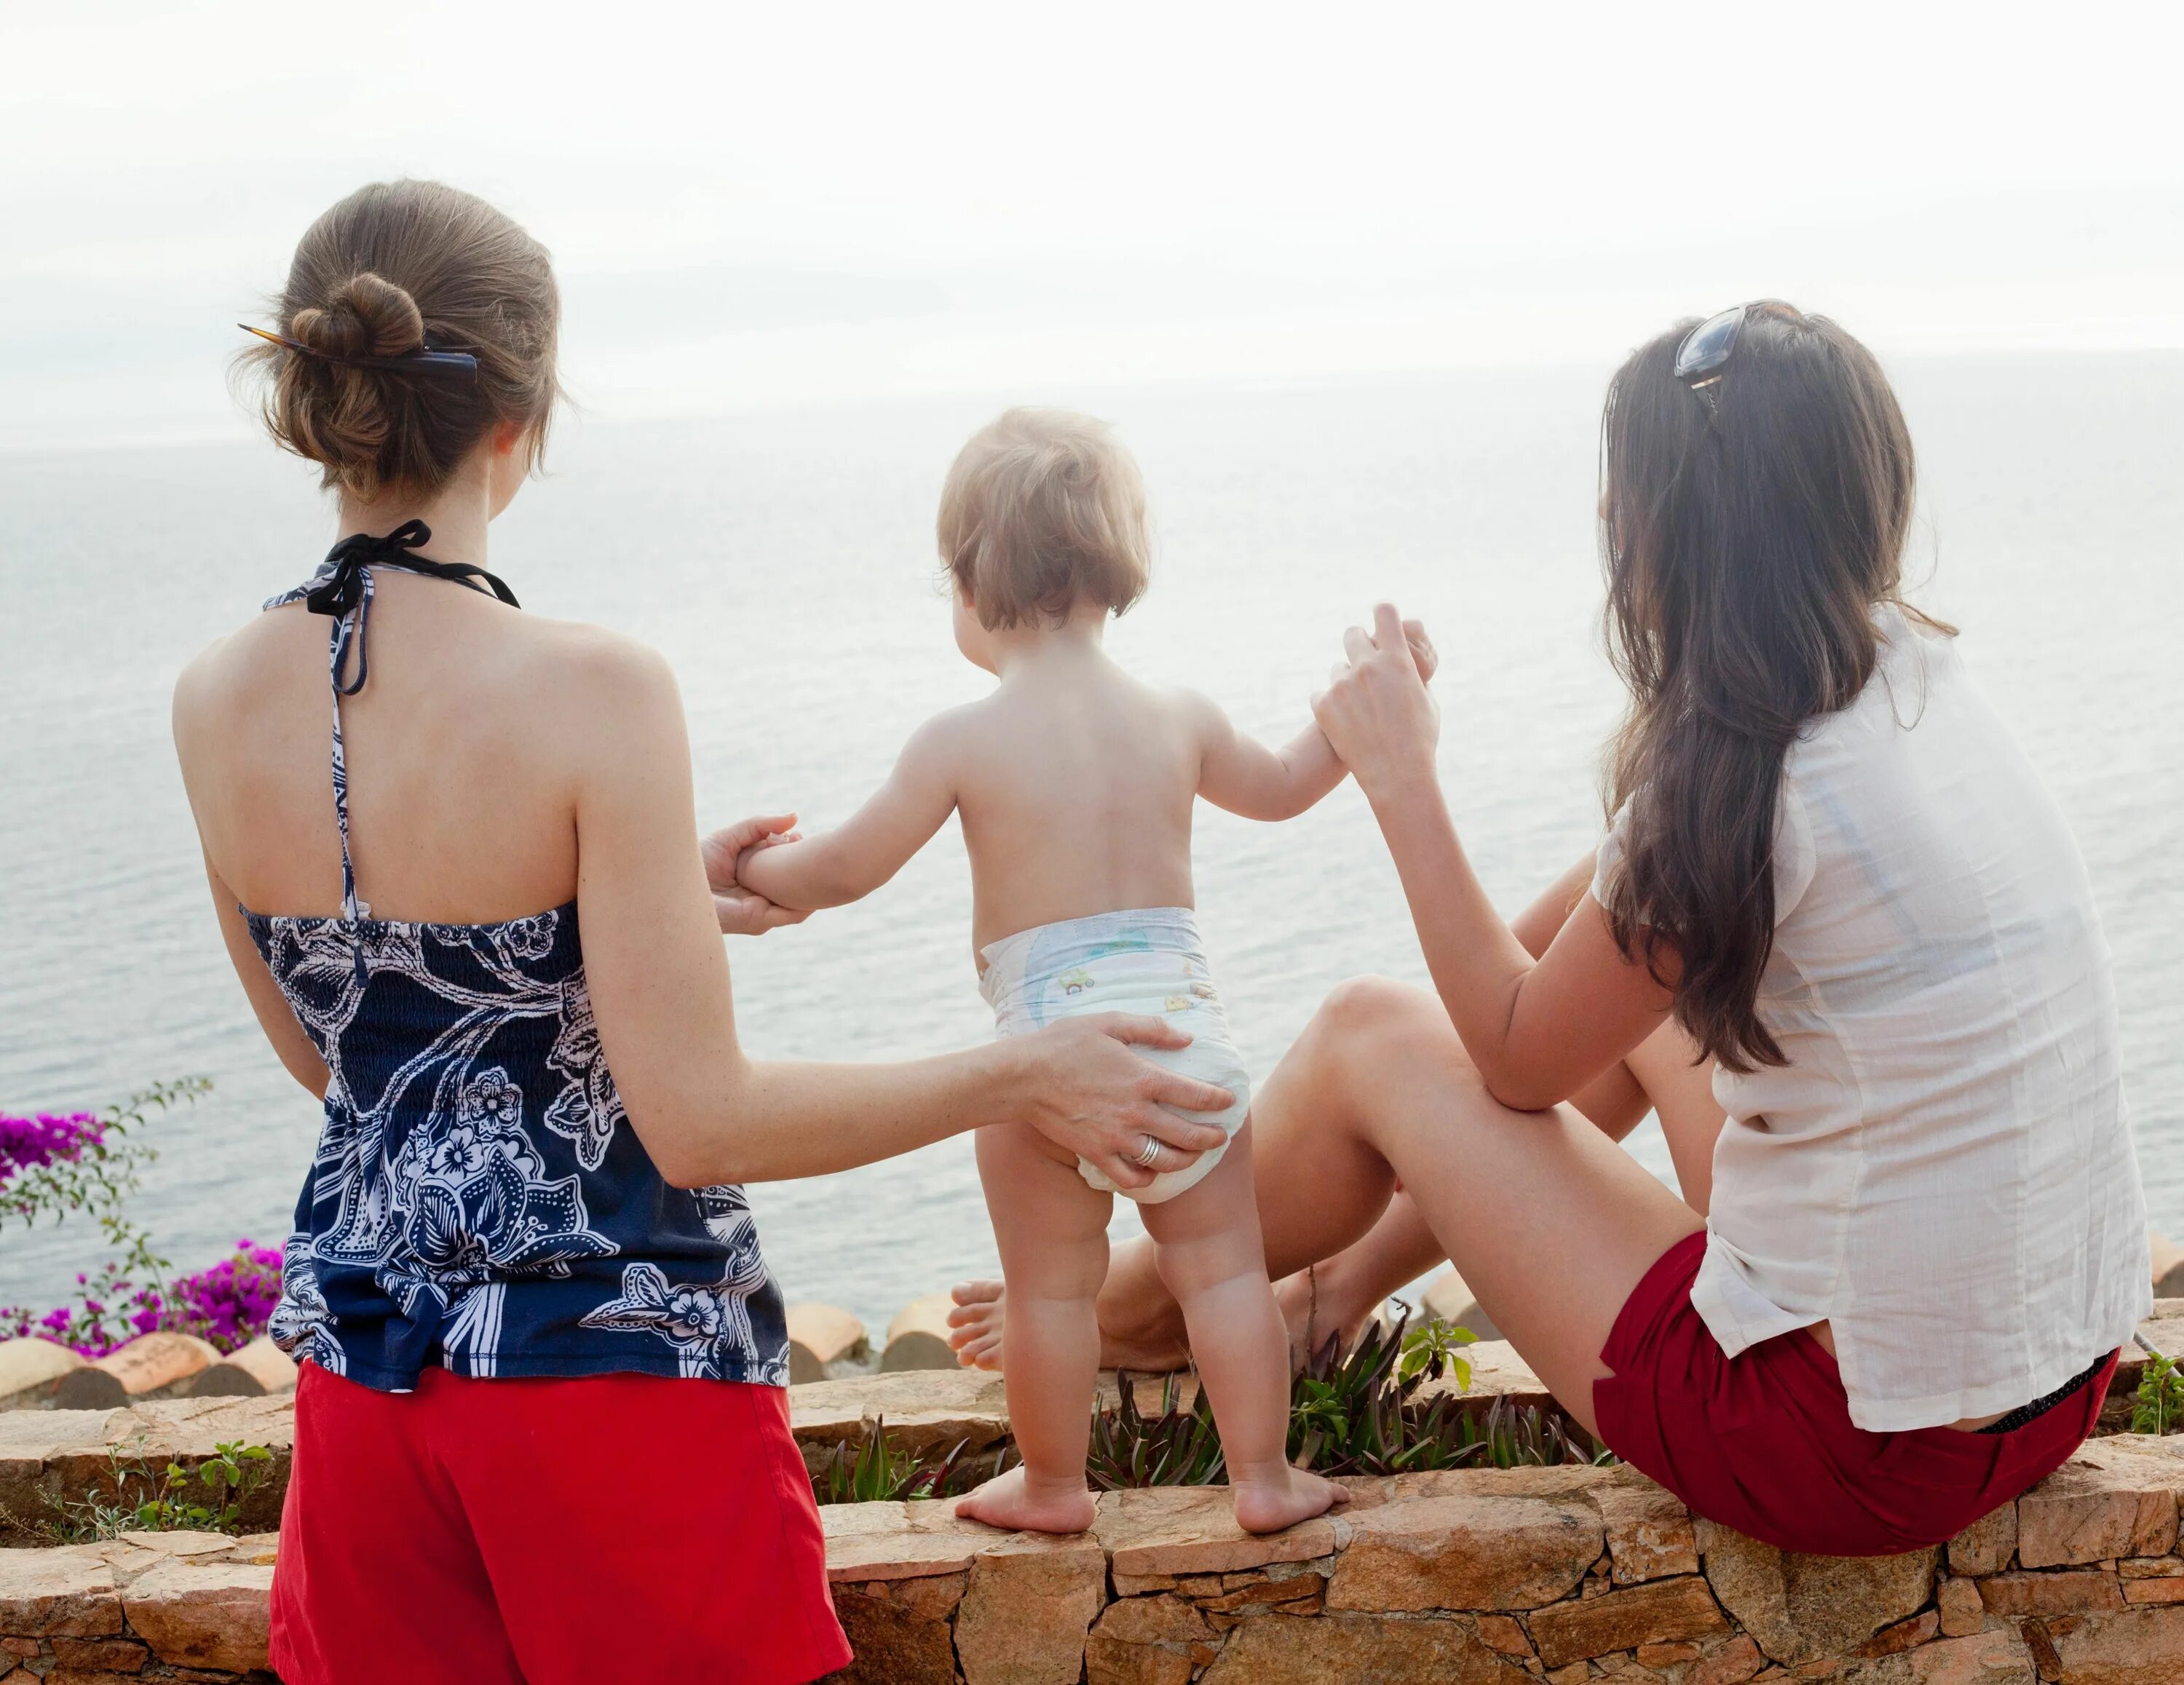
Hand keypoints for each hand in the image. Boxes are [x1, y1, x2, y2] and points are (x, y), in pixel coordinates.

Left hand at [700, 814, 809, 935]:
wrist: (677, 882)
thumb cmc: (698, 861)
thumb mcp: (734, 837)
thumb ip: (762, 825)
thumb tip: (795, 816)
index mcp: (757, 879)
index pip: (787, 868)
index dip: (796, 851)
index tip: (798, 836)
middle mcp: (762, 898)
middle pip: (797, 886)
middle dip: (806, 863)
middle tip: (804, 843)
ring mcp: (763, 911)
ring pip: (801, 901)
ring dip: (810, 880)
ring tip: (810, 856)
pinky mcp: (760, 919)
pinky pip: (794, 914)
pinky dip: (808, 900)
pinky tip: (811, 879)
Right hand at [1015, 1014, 1235, 1190]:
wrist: (1023, 1076)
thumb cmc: (1065, 1043)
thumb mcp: (1110, 1022)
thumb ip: (1152, 1028)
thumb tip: (1187, 1037)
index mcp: (1144, 1078)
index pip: (1196, 1095)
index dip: (1219, 1100)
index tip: (1229, 1102)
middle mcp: (1136, 1112)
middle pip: (1189, 1134)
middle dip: (1213, 1138)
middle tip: (1222, 1137)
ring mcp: (1117, 1137)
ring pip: (1165, 1160)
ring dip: (1187, 1160)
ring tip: (1194, 1156)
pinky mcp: (1096, 1153)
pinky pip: (1130, 1177)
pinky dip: (1147, 1178)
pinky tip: (1152, 1170)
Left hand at [1313, 602, 1440, 803]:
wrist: (1397, 775)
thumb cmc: (1420, 740)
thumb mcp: (1427, 701)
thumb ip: (1412, 675)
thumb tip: (1405, 660)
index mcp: (1397, 660)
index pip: (1385, 613)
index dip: (1383, 613)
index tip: (1381, 620)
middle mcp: (1367, 666)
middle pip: (1352, 633)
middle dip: (1357, 643)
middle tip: (1361, 661)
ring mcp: (1342, 684)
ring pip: (1337, 669)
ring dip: (1345, 682)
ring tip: (1359, 710)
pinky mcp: (1322, 705)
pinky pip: (1322, 694)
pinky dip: (1330, 706)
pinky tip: (1343, 724)